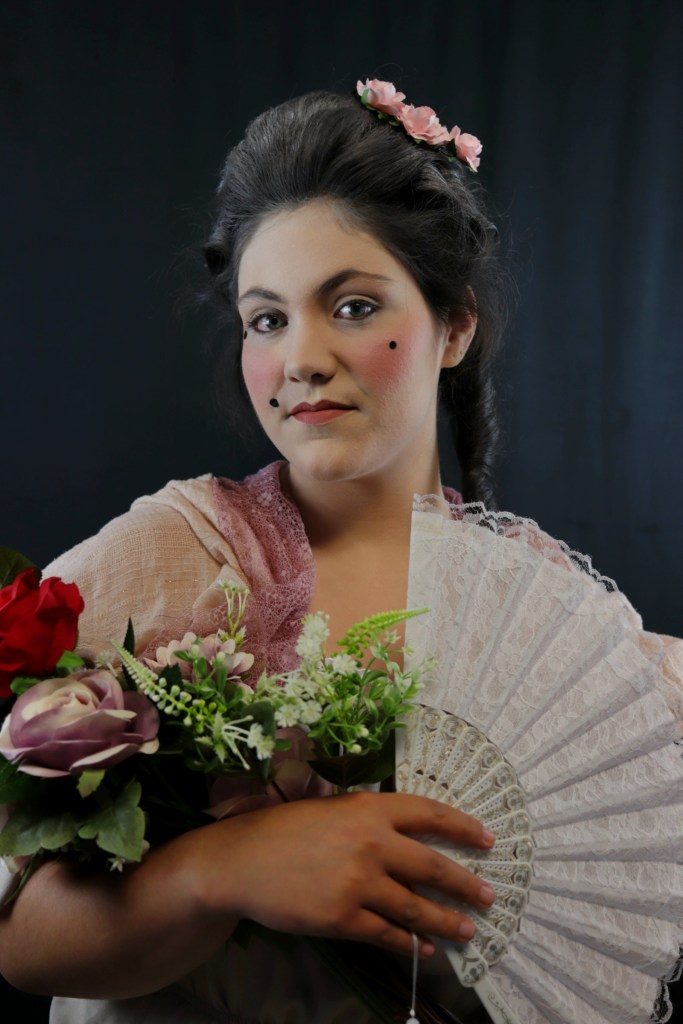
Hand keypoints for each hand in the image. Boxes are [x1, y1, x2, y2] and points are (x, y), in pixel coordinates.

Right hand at [200, 790, 494, 957]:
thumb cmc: (283, 830)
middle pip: (432, 866)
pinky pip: (387, 934)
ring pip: (416, 908)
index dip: (463, 827)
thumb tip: (407, 836)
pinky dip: (411, 944)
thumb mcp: (330, 809)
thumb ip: (368, 820)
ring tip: (467, 931)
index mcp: (368, 809)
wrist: (240, 861)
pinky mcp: (343, 918)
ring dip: (447, 922)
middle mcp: (371, 843)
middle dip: (465, 884)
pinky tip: (424, 949)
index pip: (429, 813)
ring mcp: (358, 883)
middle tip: (488, 897)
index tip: (488, 839)